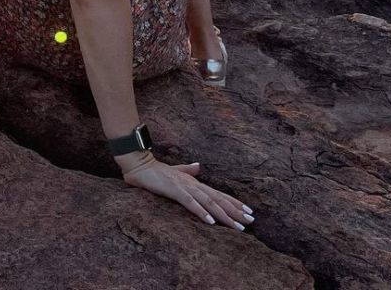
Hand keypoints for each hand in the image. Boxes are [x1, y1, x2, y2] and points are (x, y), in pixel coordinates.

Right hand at [120, 155, 255, 230]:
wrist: (140, 165)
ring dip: (224, 215)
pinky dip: (202, 212)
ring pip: (209, 202)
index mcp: (194, 182)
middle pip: (218, 199)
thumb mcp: (175, 172)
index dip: (234, 203)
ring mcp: (184, 186)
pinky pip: (190, 203)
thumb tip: (198, 165)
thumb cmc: (156, 172)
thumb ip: (187, 170)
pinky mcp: (174, 190)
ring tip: (237, 226)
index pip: (218, 193)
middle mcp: (193, 184)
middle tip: (251, 221)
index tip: (248, 212)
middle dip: (235, 211)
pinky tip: (211, 221)